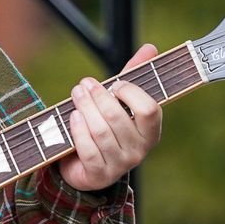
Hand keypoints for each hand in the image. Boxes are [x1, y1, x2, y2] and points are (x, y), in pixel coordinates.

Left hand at [57, 43, 162, 192]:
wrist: (84, 166)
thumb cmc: (106, 127)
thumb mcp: (120, 103)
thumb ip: (133, 77)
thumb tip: (150, 48)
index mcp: (150, 132)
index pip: (150, 110)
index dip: (131, 94)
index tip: (114, 84)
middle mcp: (139, 151)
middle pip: (119, 118)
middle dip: (99, 97)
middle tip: (84, 84)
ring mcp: (119, 165)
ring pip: (102, 133)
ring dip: (86, 109)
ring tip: (76, 94)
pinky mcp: (98, 175)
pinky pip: (89, 150)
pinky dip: (79, 131)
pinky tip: (73, 116)